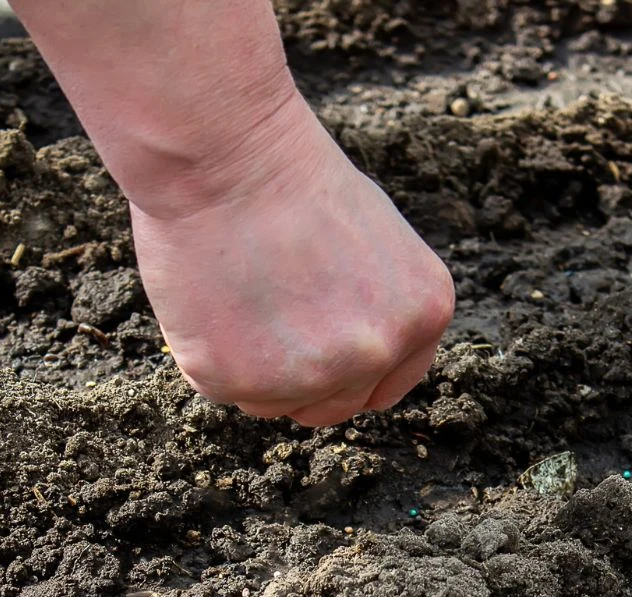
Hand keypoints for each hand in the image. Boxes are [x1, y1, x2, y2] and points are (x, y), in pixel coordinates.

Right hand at [129, 97, 454, 426]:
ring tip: (240, 296)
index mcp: (424, 316)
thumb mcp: (379, 243)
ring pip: (274, 406)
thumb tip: (355, 355)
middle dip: (299, 377)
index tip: (314, 354)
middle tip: (265, 318)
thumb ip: (380, 308)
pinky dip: (208, 353)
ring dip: (253, 368)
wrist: (226, 154)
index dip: (345, 376)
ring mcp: (311, 374)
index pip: (384, 389)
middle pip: (332, 408)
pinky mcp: (240, 380)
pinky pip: (222, 388)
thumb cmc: (292, 180)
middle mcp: (377, 353)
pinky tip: (211, 297)